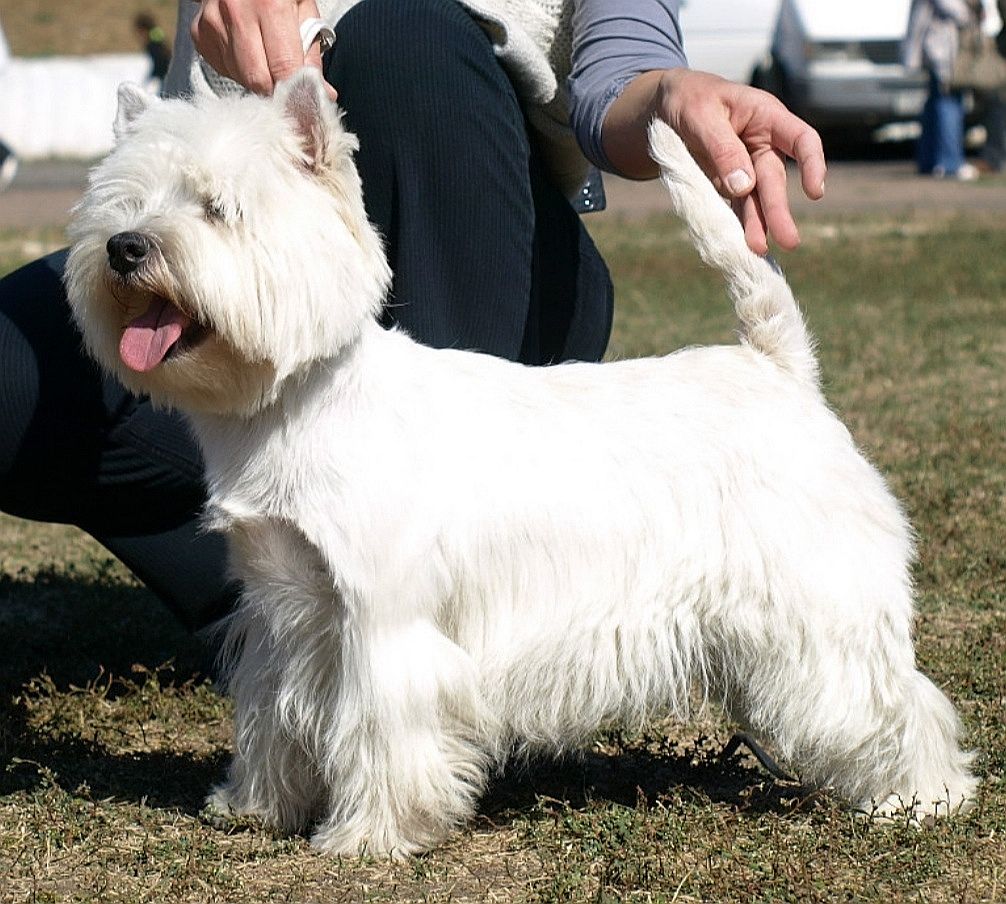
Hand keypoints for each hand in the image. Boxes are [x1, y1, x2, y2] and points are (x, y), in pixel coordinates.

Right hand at [191, 0, 336, 97]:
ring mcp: (214, 22)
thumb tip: (324, 94)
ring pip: (240, 78)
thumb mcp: (303, 10)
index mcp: (270, 5)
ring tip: (264, 56)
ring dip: (257, 78)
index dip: (295, 92)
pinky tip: (246, 48)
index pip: (284, 69)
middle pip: (257, 80)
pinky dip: (238, 68)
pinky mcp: (200, 33)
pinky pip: (223, 69)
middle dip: (274, 89)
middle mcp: (237, 12)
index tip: (303, 103)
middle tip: (285, 81)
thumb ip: (312, 53)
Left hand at [602, 69, 825, 253]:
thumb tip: (743, 187)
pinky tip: (741, 244)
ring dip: (758, 224)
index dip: (812, 164)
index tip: (814, 192)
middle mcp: (761, 144)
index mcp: (765, 117)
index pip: (801, 139)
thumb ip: (722, 148)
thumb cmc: (688, 99)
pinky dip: (737, 224)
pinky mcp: (727, 185)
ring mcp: (745, 167)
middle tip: (788, 241)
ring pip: (755, 199)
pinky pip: (735, 207)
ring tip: (757, 251)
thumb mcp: (699, 114)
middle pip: (775, 179)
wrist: (664, 109)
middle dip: (778, 210)